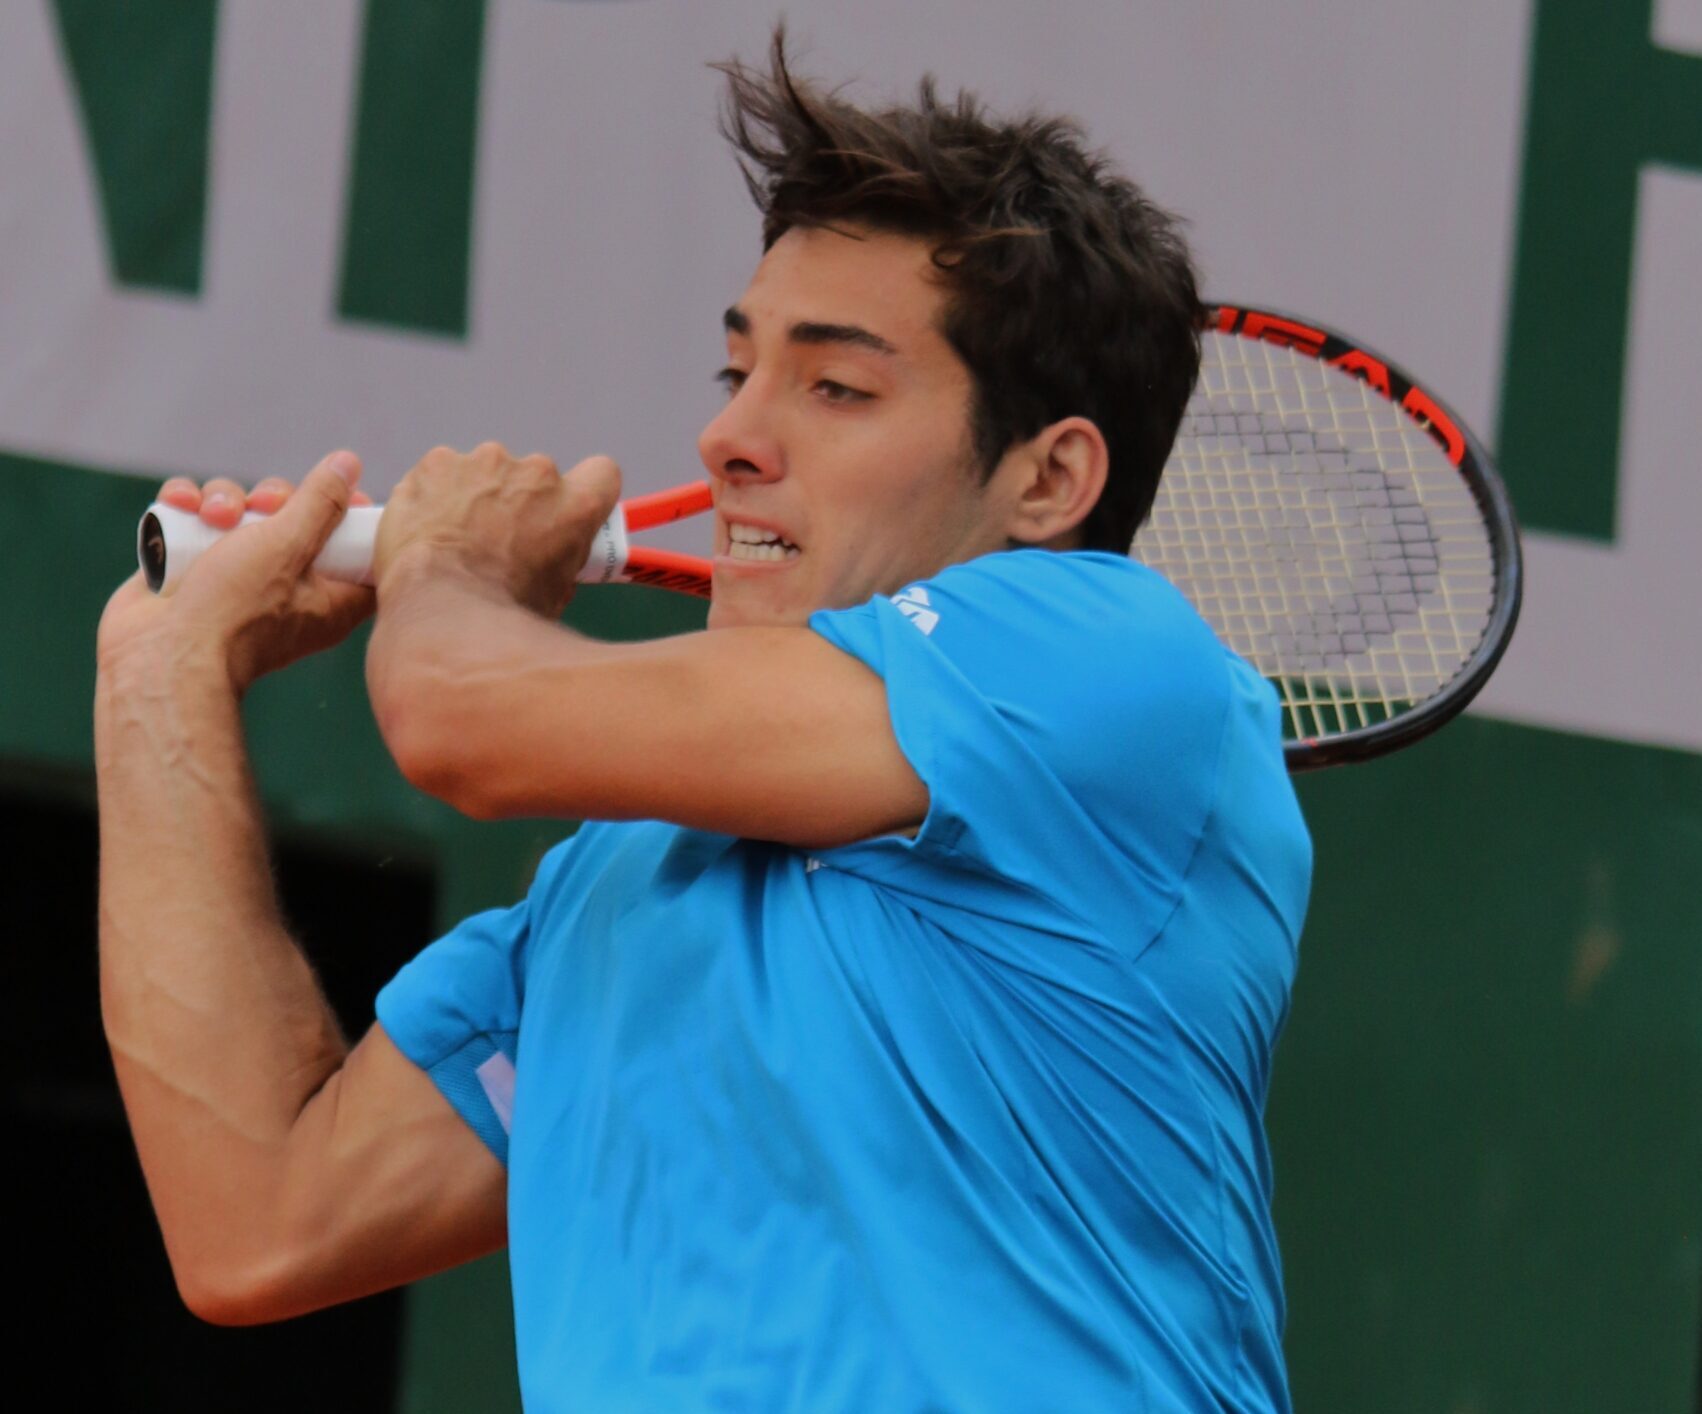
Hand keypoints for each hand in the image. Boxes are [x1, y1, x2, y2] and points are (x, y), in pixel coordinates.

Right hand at [97, 452, 378, 694]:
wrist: (161, 655)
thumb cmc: (235, 610)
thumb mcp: (289, 547)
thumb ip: (320, 504)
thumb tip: (349, 464)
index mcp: (329, 597)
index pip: (357, 551)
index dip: (352, 518)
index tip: (341, 495)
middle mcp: (286, 586)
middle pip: (293, 517)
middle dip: (272, 498)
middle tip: (261, 508)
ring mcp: (235, 576)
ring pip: (240, 510)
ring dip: (223, 498)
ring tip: (209, 516)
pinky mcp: (191, 567)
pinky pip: (195, 518)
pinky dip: (187, 504)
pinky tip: (179, 505)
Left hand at [372, 443, 621, 618]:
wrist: (437, 607)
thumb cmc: (497, 613)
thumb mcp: (553, 597)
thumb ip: (560, 560)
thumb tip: (549, 562)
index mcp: (575, 507)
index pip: (601, 473)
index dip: (586, 491)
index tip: (566, 509)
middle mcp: (537, 474)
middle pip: (537, 477)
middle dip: (520, 501)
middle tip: (498, 540)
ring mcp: (485, 463)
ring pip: (487, 472)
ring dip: (477, 496)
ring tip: (454, 539)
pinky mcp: (439, 462)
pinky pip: (442, 472)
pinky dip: (435, 494)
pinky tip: (425, 527)